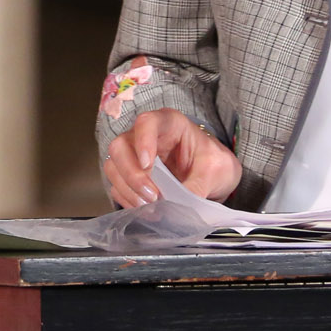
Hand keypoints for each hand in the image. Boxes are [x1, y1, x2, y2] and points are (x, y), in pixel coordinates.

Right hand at [102, 109, 241, 205]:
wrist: (213, 175)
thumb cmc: (214, 162)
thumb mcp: (217, 169)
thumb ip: (199, 184)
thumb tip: (179, 205)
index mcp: (169, 124)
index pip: (146, 122)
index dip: (142, 141)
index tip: (148, 165)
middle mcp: (145, 136)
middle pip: (120, 146)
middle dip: (132, 174)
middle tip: (151, 195)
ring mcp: (134, 155)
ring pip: (113, 166)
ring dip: (128, 189)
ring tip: (150, 206)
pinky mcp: (130, 175)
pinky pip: (116, 186)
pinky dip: (127, 199)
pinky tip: (144, 209)